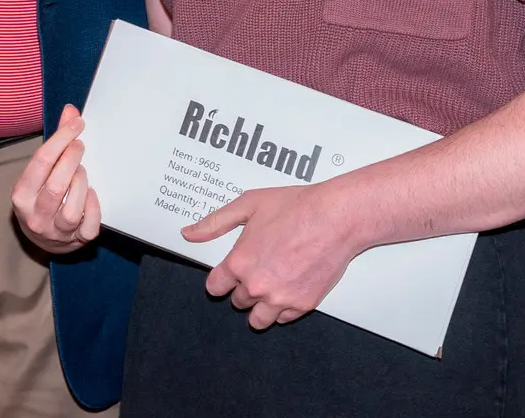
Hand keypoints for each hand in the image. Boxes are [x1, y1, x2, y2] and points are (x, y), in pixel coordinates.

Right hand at [11, 105, 101, 253]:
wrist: (40, 237)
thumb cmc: (39, 196)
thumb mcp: (38, 172)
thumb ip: (55, 142)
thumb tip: (70, 110)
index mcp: (22, 195)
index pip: (41, 162)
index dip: (61, 139)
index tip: (76, 124)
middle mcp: (35, 215)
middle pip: (56, 186)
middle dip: (72, 160)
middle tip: (80, 145)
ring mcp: (55, 231)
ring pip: (72, 209)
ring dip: (81, 184)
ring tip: (82, 171)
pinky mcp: (75, 242)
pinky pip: (88, 227)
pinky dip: (93, 209)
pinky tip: (92, 195)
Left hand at [183, 180, 363, 329]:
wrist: (335, 218)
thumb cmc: (295, 207)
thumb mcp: (247, 205)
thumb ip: (215, 223)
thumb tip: (189, 233)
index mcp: (239, 263)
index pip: (215, 287)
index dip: (220, 280)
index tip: (224, 277)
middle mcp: (257, 286)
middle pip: (238, 302)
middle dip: (243, 289)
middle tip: (257, 271)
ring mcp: (281, 299)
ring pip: (259, 319)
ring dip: (260, 306)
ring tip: (269, 288)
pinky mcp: (304, 305)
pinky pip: (284, 319)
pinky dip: (283, 308)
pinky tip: (288, 289)